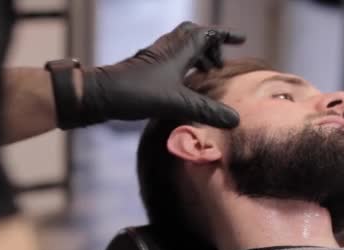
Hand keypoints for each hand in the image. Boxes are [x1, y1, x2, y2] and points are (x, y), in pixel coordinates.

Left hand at [71, 21, 244, 128]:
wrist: (101, 95)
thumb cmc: (139, 93)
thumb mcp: (178, 103)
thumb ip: (207, 111)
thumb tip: (236, 120)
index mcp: (179, 49)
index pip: (208, 34)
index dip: (226, 36)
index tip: (242, 40)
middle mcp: (167, 48)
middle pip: (193, 35)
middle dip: (211, 45)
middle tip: (219, 63)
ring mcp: (154, 57)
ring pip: (181, 47)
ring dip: (196, 56)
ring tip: (206, 74)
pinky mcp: (145, 68)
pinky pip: (171, 60)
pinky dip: (183, 66)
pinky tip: (183, 84)